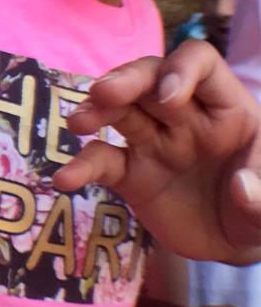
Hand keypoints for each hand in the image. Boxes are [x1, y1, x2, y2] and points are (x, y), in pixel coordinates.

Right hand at [55, 41, 260, 263]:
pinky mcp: (130, 173)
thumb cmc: (260, 210)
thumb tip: (240, 189)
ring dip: (94, 110)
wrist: (234, 243)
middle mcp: (184, 115)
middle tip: (103, 93)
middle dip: (126, 81)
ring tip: (76, 123)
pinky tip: (65, 179)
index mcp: (225, 107)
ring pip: (119, 111)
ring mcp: (153, 141)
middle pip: (149, 78)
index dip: (181, 70)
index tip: (167, 98)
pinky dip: (81, 167)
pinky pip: (102, 161)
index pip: (199, 63)